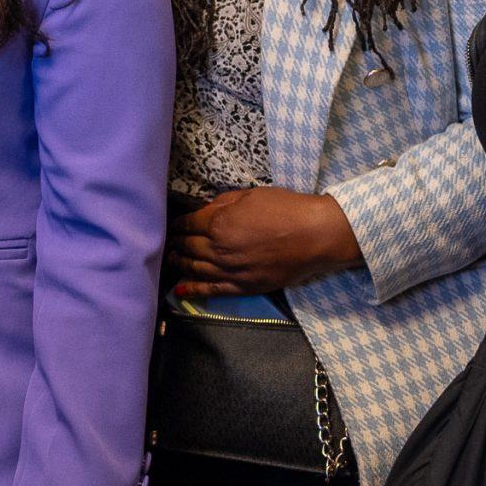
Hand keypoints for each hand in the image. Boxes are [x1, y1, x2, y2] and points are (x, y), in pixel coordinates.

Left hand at [168, 187, 360, 296]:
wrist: (315, 235)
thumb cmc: (286, 209)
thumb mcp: (250, 195)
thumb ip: (223, 203)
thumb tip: (205, 210)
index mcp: (219, 223)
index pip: (189, 224)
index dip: (178, 223)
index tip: (174, 224)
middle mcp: (219, 249)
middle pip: (189, 247)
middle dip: (176, 243)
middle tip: (169, 242)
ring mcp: (230, 271)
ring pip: (195, 269)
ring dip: (180, 264)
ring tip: (171, 260)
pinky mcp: (244, 287)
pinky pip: (212, 291)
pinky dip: (193, 290)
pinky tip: (180, 290)